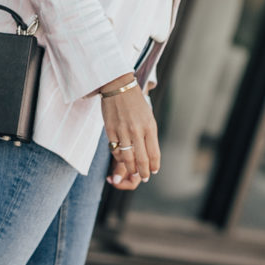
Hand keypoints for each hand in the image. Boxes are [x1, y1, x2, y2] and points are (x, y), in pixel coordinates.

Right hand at [99, 75, 159, 189]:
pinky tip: (122, 159)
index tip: (153, 172)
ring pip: (127, 158)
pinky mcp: (110, 130)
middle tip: (143, 177)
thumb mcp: (148, 117)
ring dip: (131, 168)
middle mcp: (137, 130)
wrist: (118, 86)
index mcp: (149, 126)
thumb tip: (150, 154)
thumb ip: (149, 135)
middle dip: (143, 172)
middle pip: (141, 159)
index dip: (154, 166)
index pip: (154, 153)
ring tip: (133, 171)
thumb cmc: (135, 102)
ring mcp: (122, 131)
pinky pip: (115, 150)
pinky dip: (119, 157)